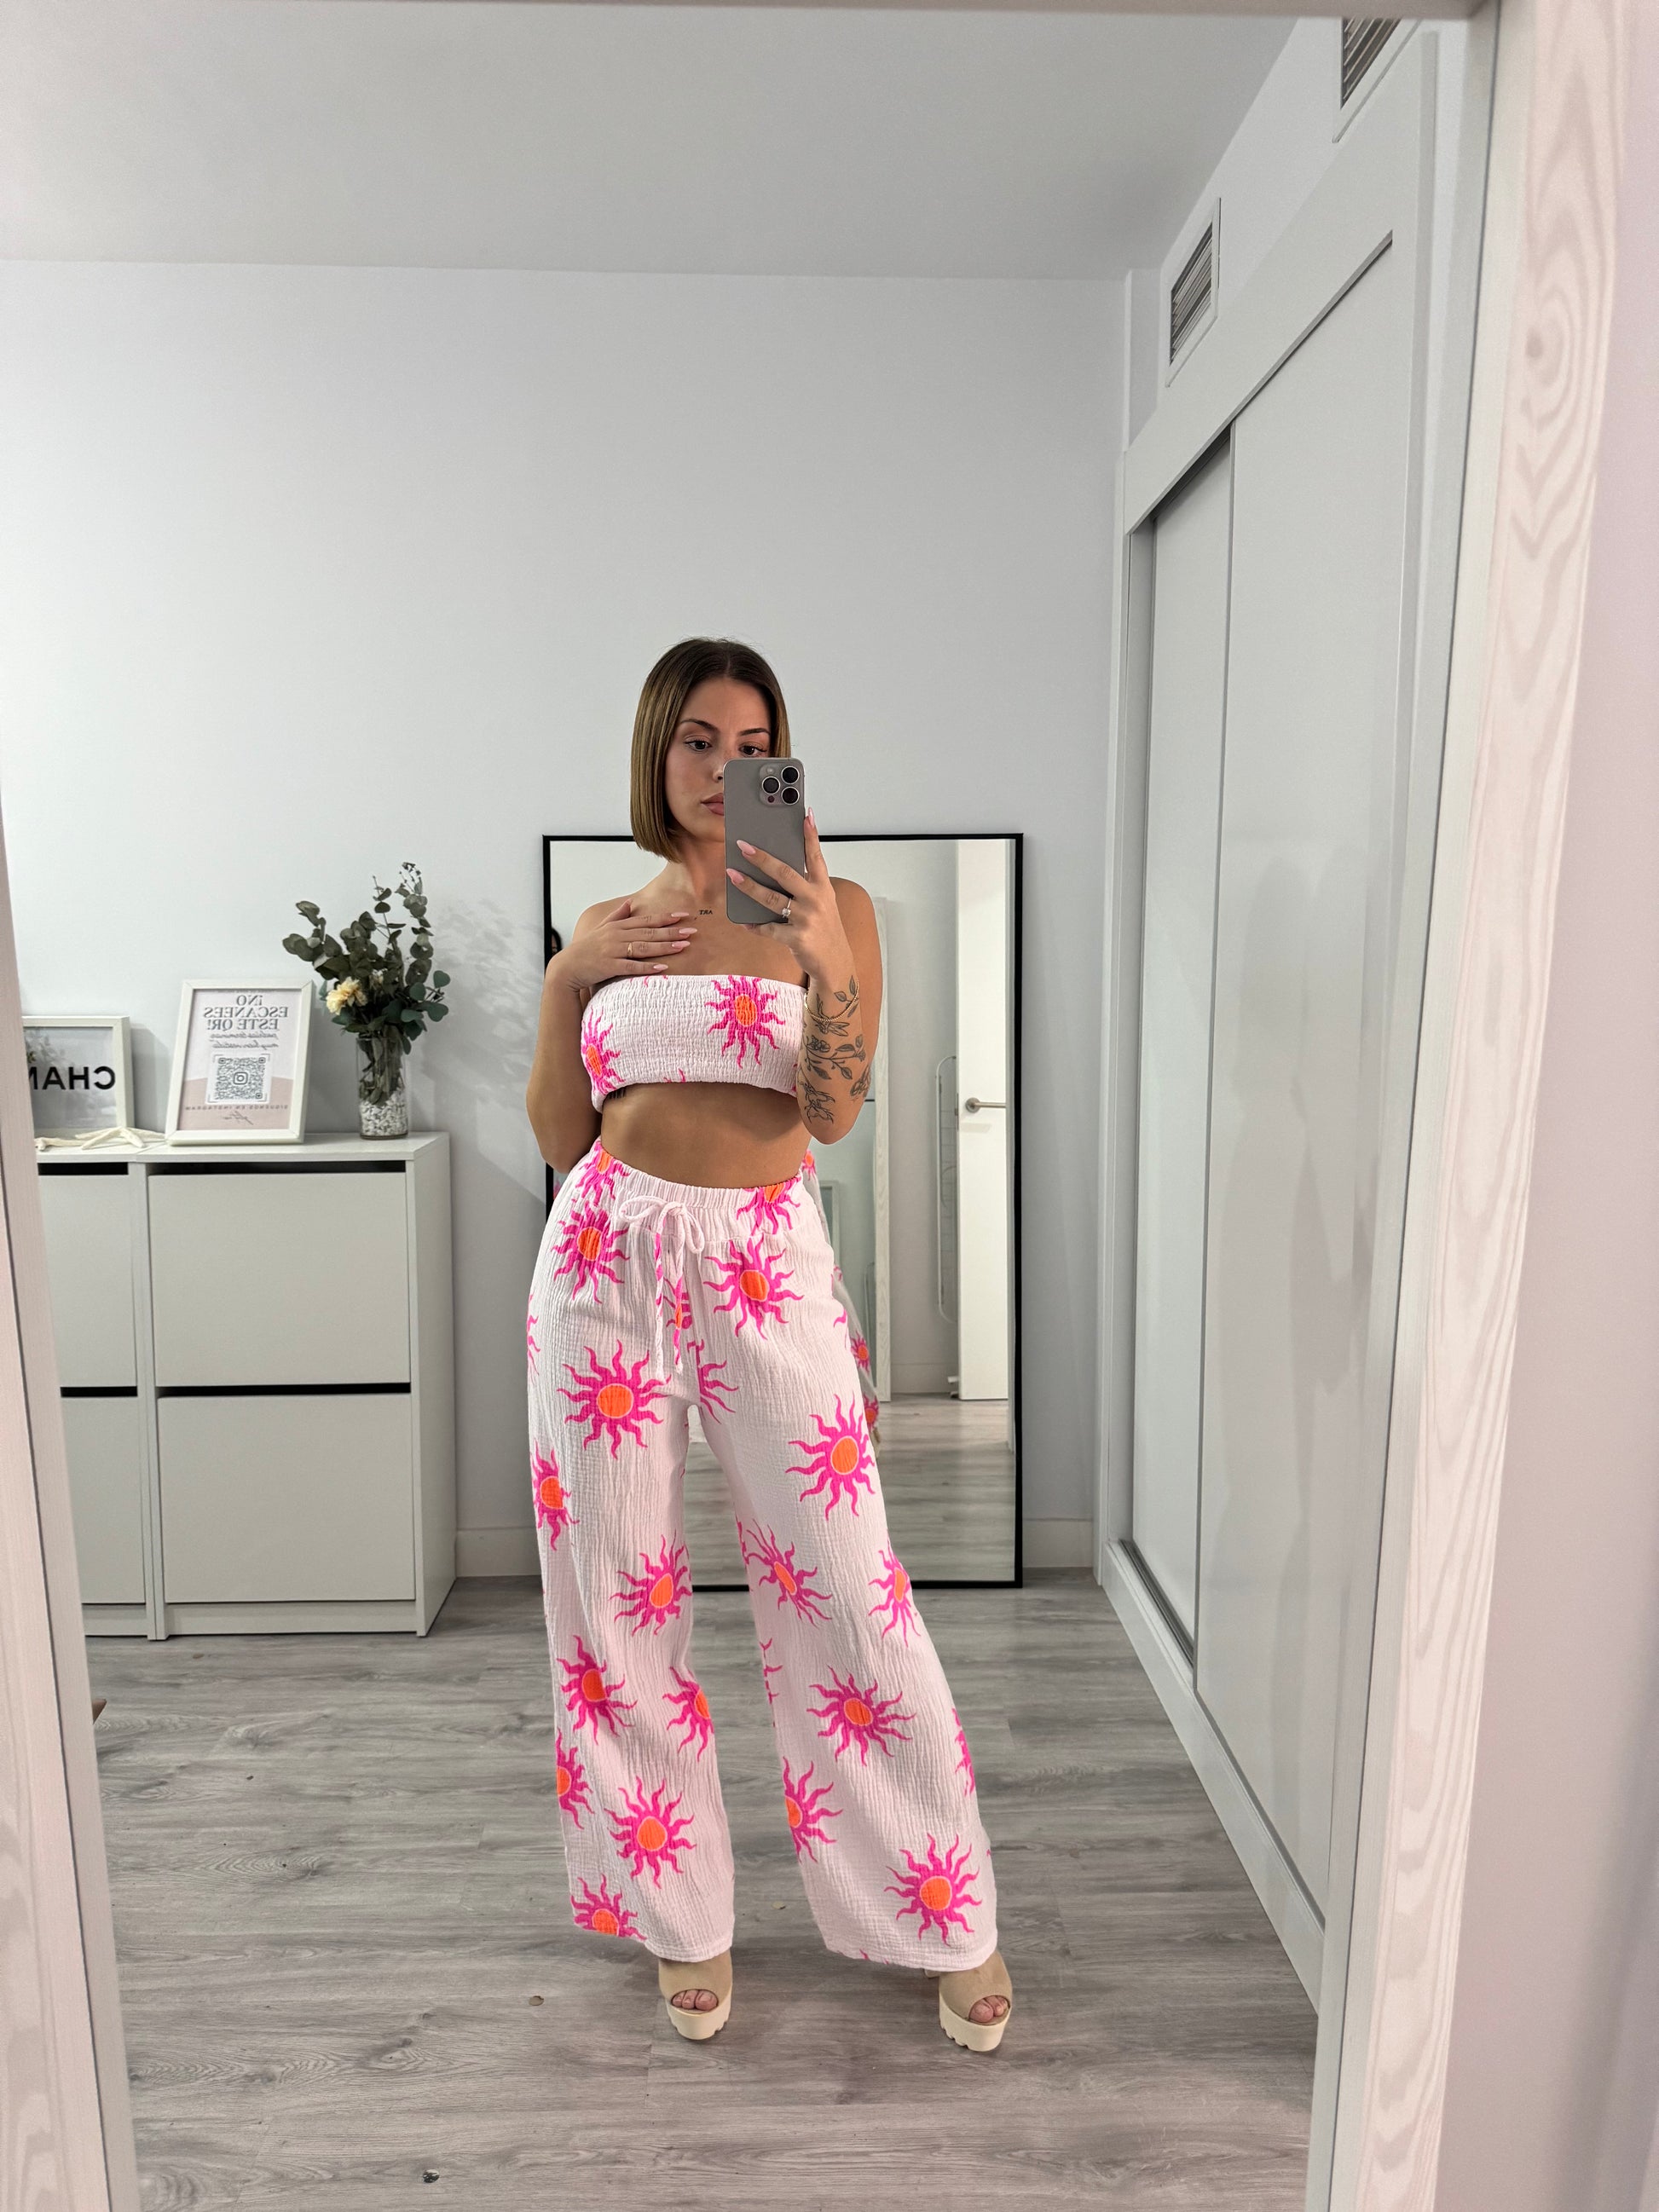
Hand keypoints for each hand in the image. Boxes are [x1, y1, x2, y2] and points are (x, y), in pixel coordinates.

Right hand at [554, 897, 694, 990]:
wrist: (568, 967)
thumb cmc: (586, 949)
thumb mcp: (600, 929)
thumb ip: (617, 916)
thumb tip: (629, 903)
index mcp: (617, 927)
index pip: (646, 920)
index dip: (665, 917)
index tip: (684, 915)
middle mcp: (617, 936)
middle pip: (649, 932)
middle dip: (672, 931)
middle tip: (692, 931)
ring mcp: (613, 951)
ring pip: (644, 947)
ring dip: (664, 946)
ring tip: (683, 946)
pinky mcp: (609, 966)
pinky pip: (631, 966)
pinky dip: (647, 967)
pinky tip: (662, 967)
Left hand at [728, 812, 848, 983]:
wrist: (835, 964)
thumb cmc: (824, 929)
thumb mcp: (822, 903)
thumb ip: (804, 886)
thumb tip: (773, 869)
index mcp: (823, 888)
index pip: (816, 856)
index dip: (810, 835)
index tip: (805, 815)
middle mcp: (816, 900)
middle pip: (785, 873)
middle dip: (762, 858)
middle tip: (743, 846)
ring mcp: (806, 919)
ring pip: (772, 899)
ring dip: (749, 886)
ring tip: (732, 875)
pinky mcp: (797, 938)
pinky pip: (768, 928)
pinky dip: (754, 925)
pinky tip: (743, 920)